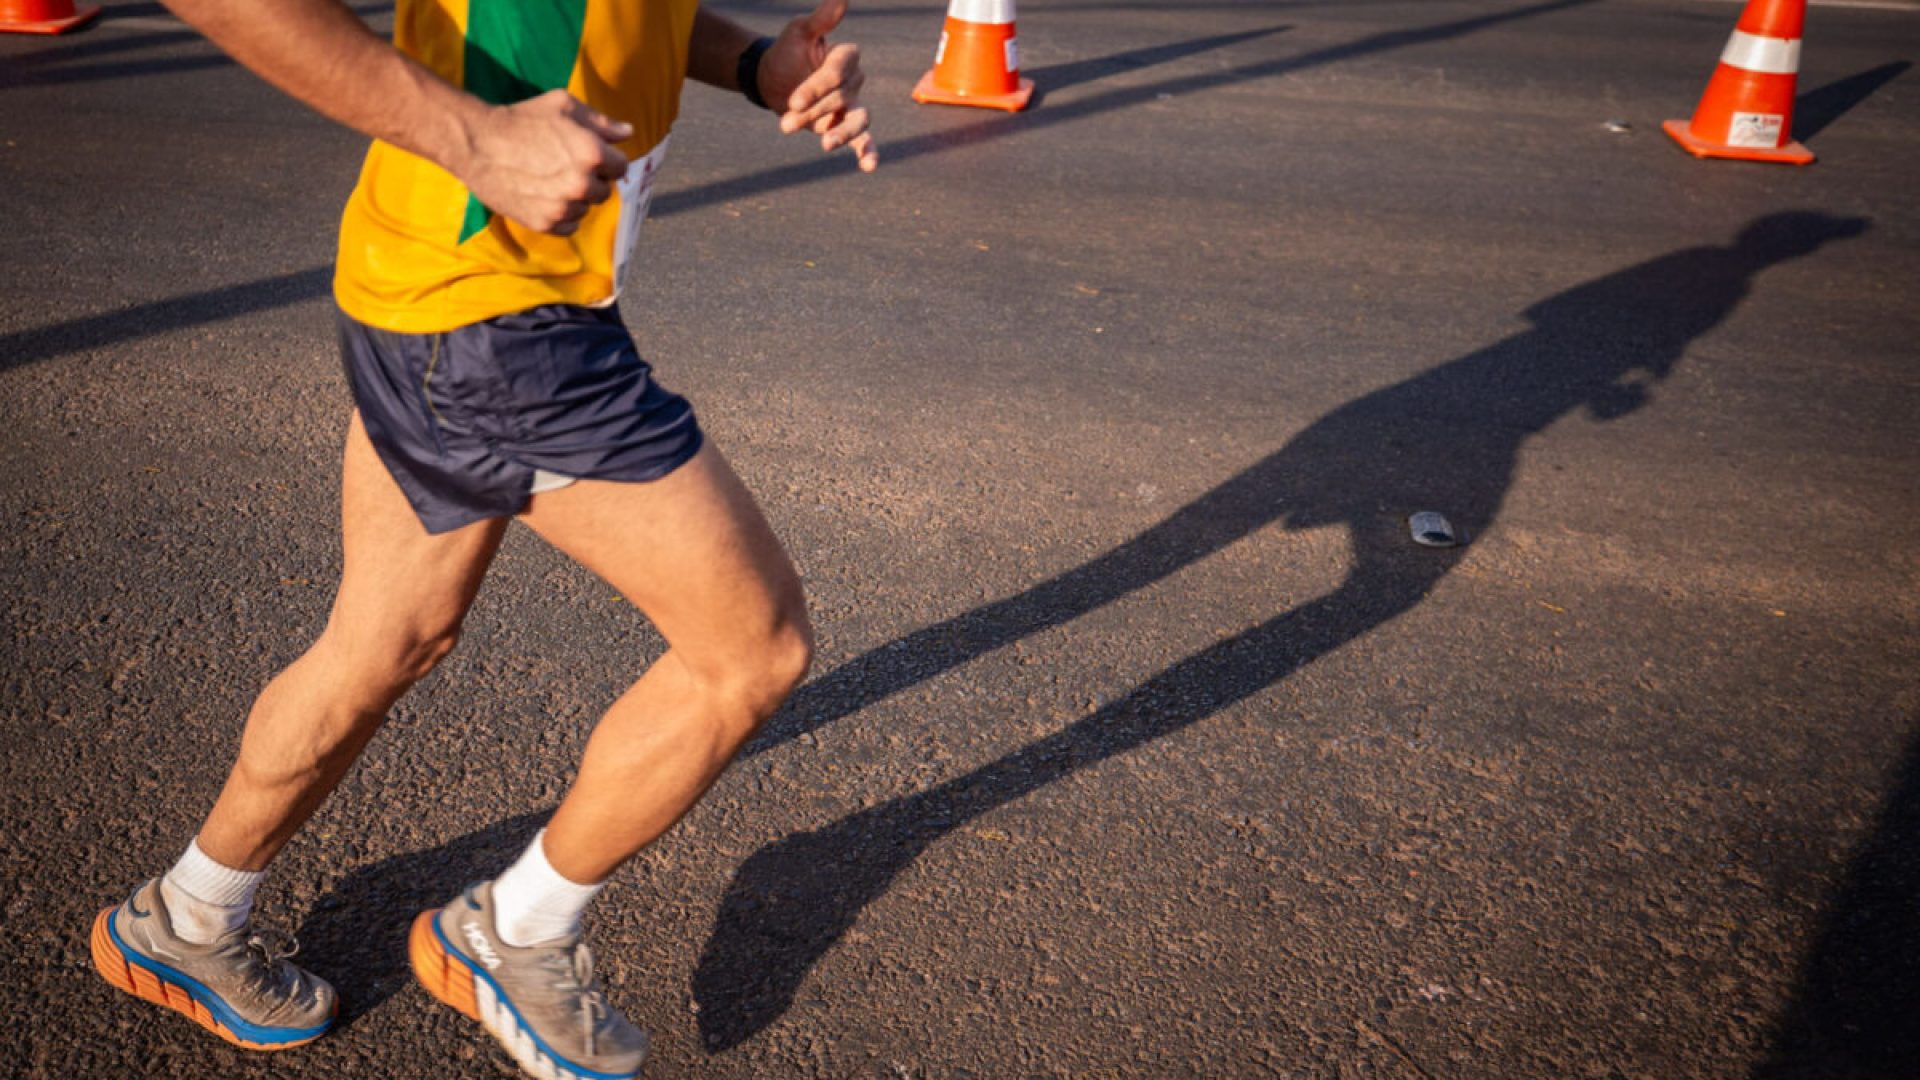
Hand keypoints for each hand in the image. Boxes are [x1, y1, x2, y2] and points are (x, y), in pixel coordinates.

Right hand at [456, 89, 631, 234]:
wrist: (477, 143)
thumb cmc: (521, 119)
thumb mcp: (563, 106)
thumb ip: (601, 122)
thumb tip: (628, 133)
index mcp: (592, 153)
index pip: (621, 167)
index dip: (608, 160)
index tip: (590, 155)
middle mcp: (582, 184)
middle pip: (604, 190)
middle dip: (591, 179)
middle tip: (564, 165)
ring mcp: (563, 206)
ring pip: (586, 208)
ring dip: (575, 198)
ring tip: (550, 178)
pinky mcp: (545, 223)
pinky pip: (569, 225)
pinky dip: (561, 215)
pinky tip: (543, 196)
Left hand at [760, 0, 877, 171]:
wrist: (772, 79)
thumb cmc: (787, 51)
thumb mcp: (799, 32)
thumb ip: (821, 19)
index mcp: (846, 55)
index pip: (837, 73)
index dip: (816, 88)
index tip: (794, 101)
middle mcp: (854, 79)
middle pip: (840, 99)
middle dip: (812, 112)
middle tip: (785, 124)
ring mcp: (852, 104)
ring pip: (856, 120)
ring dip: (841, 134)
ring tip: (825, 145)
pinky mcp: (846, 125)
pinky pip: (863, 138)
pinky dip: (867, 152)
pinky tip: (869, 166)